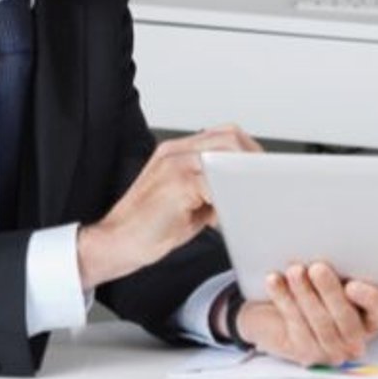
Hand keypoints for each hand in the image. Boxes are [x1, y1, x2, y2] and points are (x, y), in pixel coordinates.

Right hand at [77, 124, 261, 287]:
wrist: (115, 243)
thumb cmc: (151, 226)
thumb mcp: (188, 201)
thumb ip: (213, 188)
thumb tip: (244, 191)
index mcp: (176, 151)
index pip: (224, 135)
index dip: (247, 151)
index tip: (261, 172)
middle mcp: (174, 152)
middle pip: (229, 138)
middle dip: (252, 160)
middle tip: (262, 184)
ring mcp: (175, 165)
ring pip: (225, 156)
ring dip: (242, 177)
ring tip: (249, 198)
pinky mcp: (177, 184)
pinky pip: (215, 183)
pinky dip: (228, 198)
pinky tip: (228, 215)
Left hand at [237, 261, 377, 365]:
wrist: (281, 308)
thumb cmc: (318, 286)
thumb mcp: (338, 274)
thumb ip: (344, 269)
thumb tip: (340, 250)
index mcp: (376, 315)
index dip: (371, 299)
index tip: (352, 285)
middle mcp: (358, 338)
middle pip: (348, 321)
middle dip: (330, 292)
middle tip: (317, 268)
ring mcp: (333, 351)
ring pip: (321, 324)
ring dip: (305, 294)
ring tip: (295, 271)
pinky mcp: (307, 354)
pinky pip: (297, 327)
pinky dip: (284, 300)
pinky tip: (276, 282)